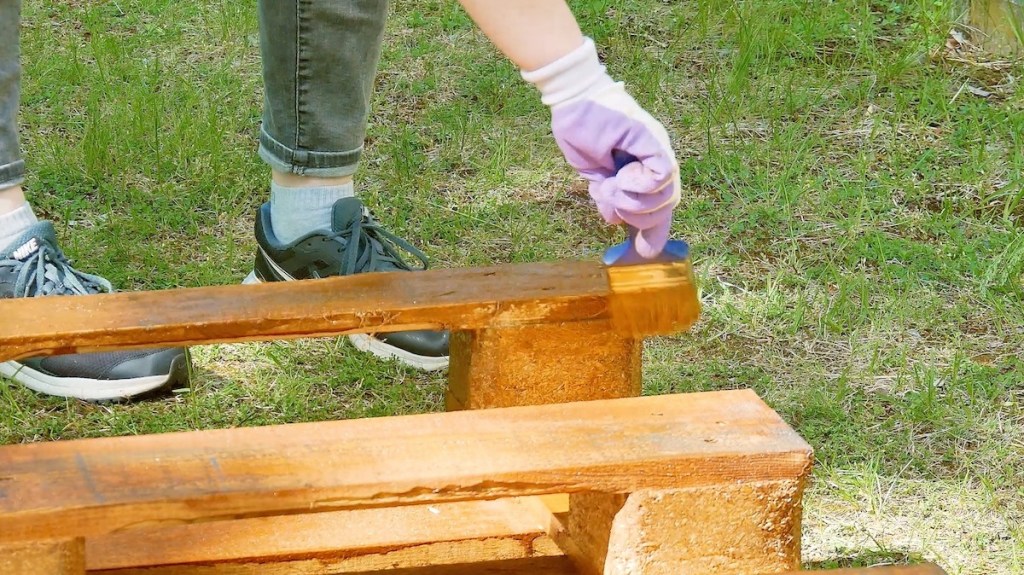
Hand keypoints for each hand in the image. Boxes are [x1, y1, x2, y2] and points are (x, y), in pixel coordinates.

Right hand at [522, 38, 679, 257]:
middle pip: (664, 209)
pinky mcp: (654, 141)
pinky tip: (621, 175)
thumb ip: (609, 197)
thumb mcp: (595, 176)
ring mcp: (658, 150)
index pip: (658, 209)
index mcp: (644, 171)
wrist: (573, 101)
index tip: (642, 253)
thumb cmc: (581, 132)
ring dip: (632, 201)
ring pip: (664, 198)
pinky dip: (640, 184)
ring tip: (611, 183)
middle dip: (637, 217)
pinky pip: (662, 177)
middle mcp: (657, 161)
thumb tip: (615, 221)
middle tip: (611, 199)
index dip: (653, 235)